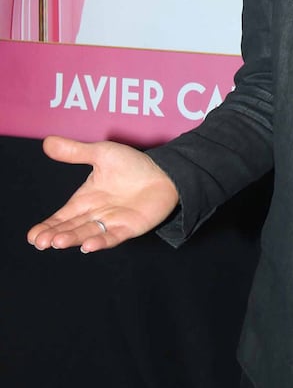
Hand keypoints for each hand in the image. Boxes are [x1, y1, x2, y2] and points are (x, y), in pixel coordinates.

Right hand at [27, 136, 179, 252]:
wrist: (164, 171)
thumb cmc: (132, 165)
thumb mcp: (101, 154)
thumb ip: (75, 152)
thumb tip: (47, 141)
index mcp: (86, 200)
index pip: (62, 217)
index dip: (48, 226)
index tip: (33, 236)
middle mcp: (96, 214)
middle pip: (72, 227)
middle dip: (55, 235)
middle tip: (41, 242)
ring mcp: (112, 222)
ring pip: (88, 233)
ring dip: (73, 238)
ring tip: (58, 242)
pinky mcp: (130, 227)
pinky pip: (113, 236)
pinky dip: (101, 241)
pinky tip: (88, 246)